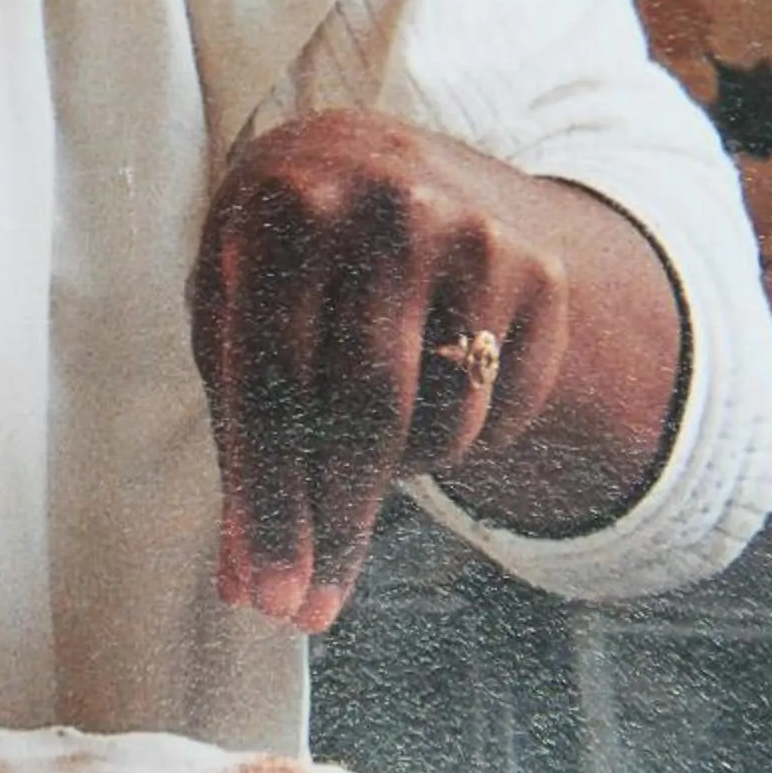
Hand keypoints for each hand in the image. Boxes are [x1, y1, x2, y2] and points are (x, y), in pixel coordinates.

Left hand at [191, 114, 577, 635]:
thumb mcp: (234, 313)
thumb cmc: (279, 263)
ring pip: (439, 422)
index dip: (269, 498)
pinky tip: (421, 397)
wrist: (381, 159)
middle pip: (363, 408)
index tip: (268, 597)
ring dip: (391, 477)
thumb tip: (246, 588)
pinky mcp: (537, 270)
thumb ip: (238, 437)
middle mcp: (383, 207)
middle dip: (333, 525)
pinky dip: (452, 442)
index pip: (275, 379)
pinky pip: (497, 412)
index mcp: (285, 207)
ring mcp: (471, 233)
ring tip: (356, 449)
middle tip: (308, 612)